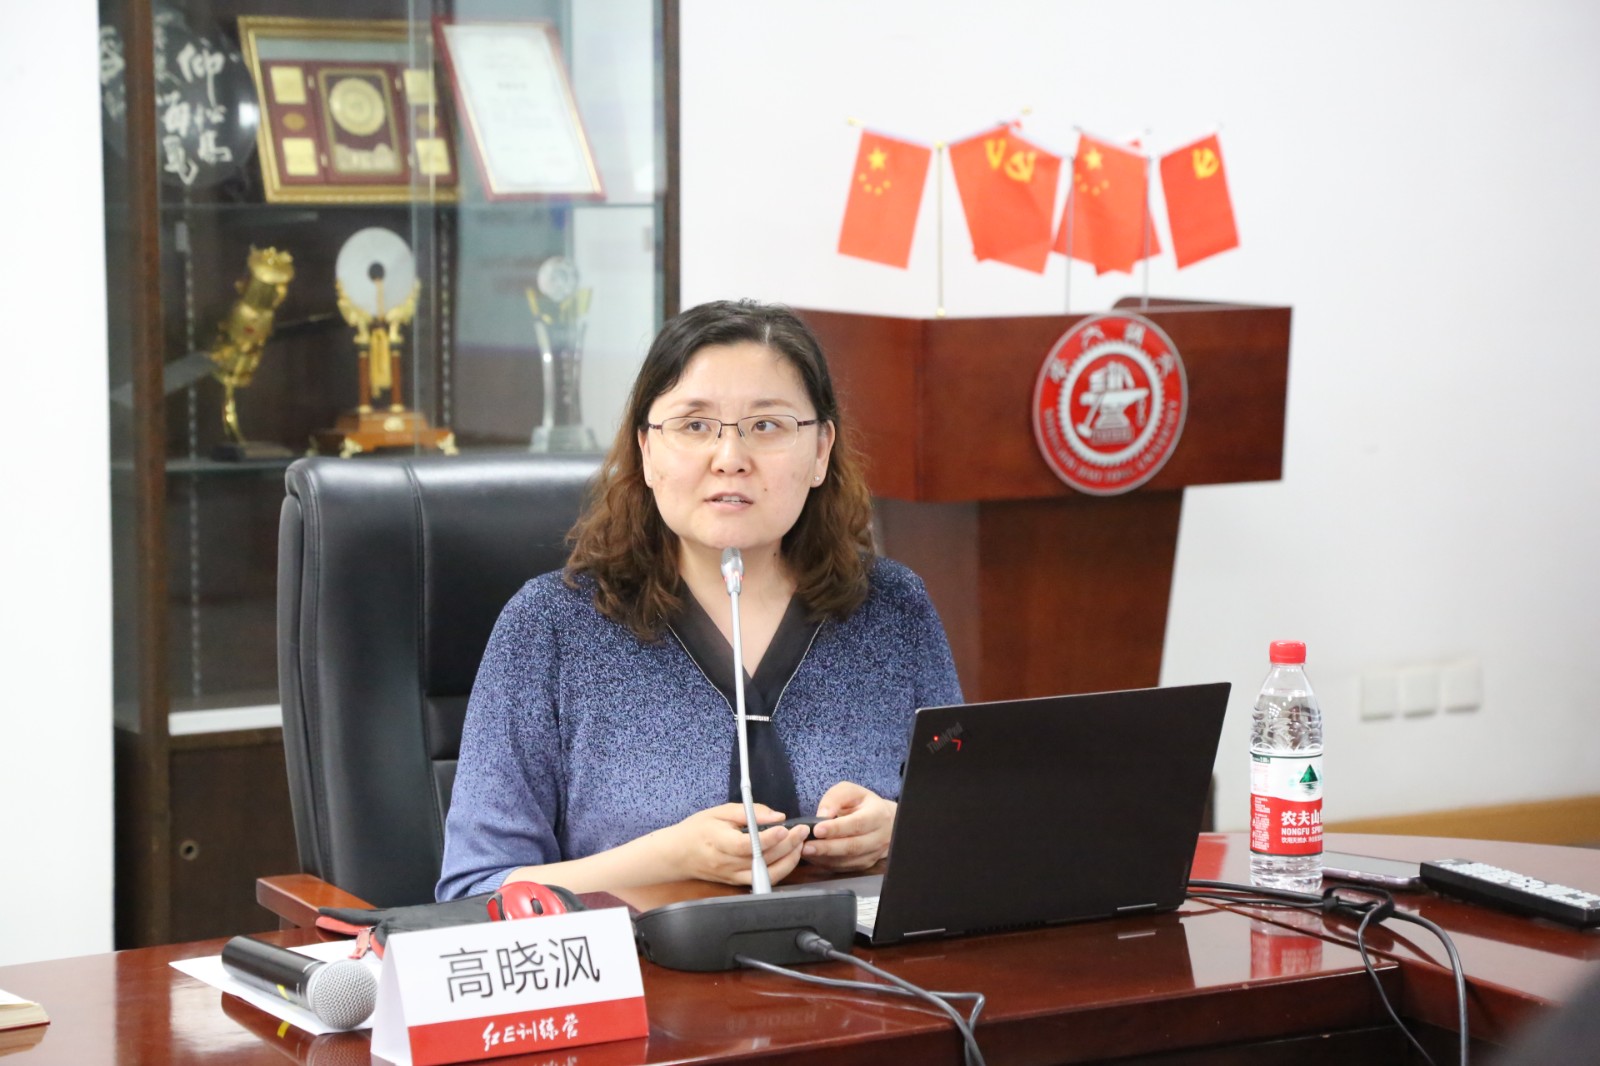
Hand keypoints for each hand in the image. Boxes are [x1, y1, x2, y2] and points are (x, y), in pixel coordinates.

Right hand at [654, 803, 809, 886]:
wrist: (678, 855)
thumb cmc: (697, 830)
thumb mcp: (719, 811)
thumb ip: (749, 812)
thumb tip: (777, 816)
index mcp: (719, 842)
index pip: (747, 845)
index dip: (768, 838)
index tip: (785, 827)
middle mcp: (727, 864)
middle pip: (762, 859)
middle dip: (787, 845)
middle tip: (802, 831)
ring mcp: (733, 876)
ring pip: (767, 874)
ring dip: (788, 860)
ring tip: (800, 843)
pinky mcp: (738, 882)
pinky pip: (763, 880)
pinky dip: (781, 869)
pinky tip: (789, 856)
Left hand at [801, 782, 894, 871]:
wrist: (885, 822)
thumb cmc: (863, 804)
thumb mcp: (851, 791)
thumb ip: (835, 798)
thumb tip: (822, 815)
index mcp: (878, 815)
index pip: (857, 824)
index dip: (837, 828)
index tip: (817, 830)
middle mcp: (880, 837)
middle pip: (853, 846)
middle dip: (827, 848)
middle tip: (806, 846)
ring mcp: (874, 853)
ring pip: (848, 860)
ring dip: (825, 858)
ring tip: (805, 852)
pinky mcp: (866, 864)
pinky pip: (845, 867)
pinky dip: (827, 864)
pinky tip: (813, 857)